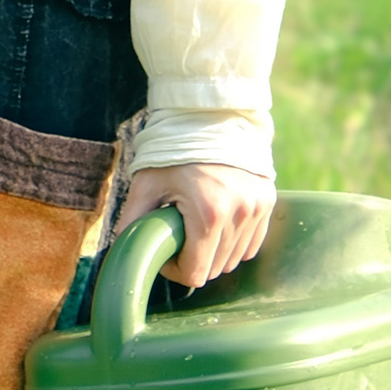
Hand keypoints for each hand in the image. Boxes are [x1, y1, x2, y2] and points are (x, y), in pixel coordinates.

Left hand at [114, 162, 273, 288]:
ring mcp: (257, 208)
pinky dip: (234, 243)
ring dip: (215, 253)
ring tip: (197, 229)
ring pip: (235, 259)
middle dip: (194, 261)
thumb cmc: (173, 151)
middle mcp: (239, 214)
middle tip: (179, 240)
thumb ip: (133, 222)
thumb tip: (123, 253)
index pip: (196, 274)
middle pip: (215, 269)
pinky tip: (218, 225)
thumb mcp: (146, 185)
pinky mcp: (268, 201)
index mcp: (208, 214)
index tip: (166, 253)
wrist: (208, 115)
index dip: (176, 271)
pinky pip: (252, 243)